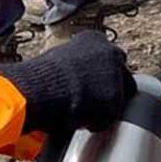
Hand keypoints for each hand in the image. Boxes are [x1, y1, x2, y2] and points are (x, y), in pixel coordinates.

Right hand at [0, 31, 136, 133]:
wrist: (41, 89)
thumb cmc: (40, 76)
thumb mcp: (58, 59)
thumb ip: (75, 64)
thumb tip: (73, 77)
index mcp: (94, 39)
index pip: (108, 56)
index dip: (99, 73)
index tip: (90, 82)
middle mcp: (111, 53)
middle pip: (121, 74)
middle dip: (110, 87)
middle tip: (92, 99)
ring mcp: (115, 77)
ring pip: (116, 97)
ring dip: (101, 106)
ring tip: (78, 111)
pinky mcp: (115, 101)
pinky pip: (107, 117)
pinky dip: (94, 122)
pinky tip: (77, 119)